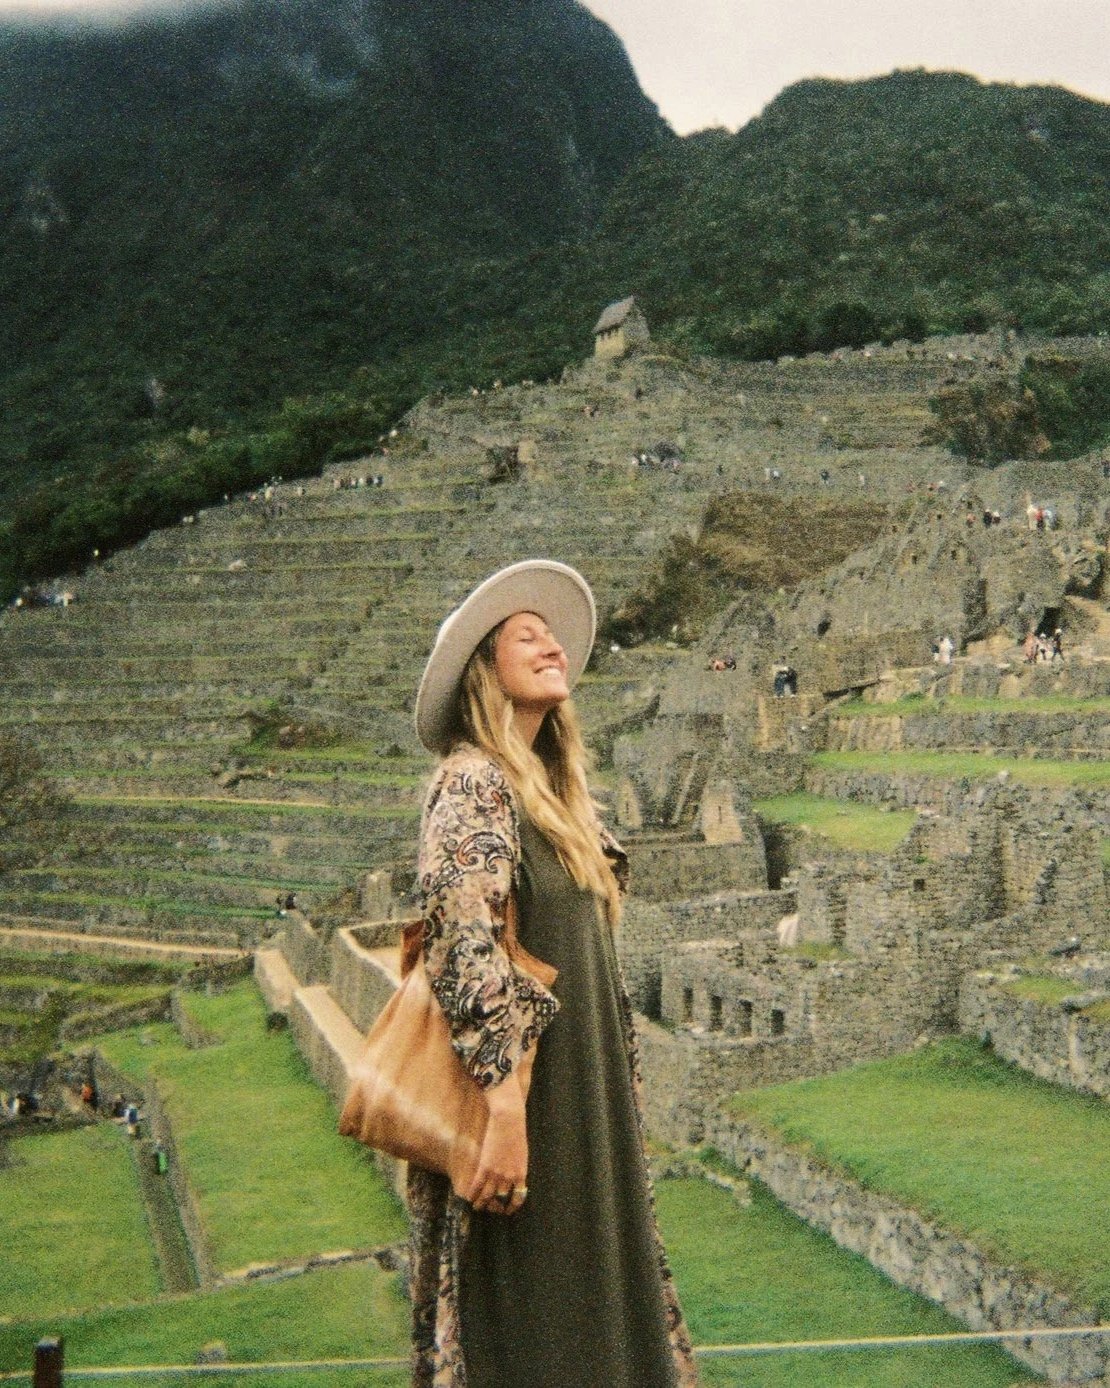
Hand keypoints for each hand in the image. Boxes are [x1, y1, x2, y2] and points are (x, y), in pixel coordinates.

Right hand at [468, 1075, 527, 1215]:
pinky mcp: (485, 1166)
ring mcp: (496, 1173)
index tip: (508, 1209)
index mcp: (521, 1174)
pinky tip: (468, 1197)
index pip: (518, 1197)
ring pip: (487, 1195)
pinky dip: (472, 1193)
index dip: (512, 1206)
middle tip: (488, 1209)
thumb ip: (517, 1167)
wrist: (509, 1120)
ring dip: (480, 1203)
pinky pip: (477, 1185)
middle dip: (493, 1206)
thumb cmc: (517, 1133)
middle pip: (500, 1198)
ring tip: (476, 1206)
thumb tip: (515, 1176)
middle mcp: (509, 1177)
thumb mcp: (521, 1154)